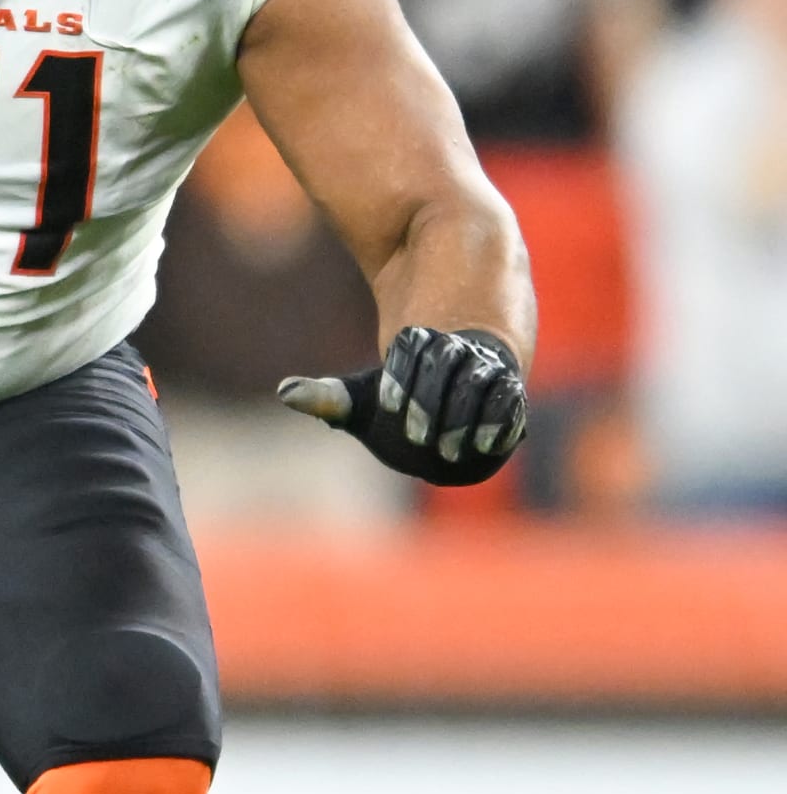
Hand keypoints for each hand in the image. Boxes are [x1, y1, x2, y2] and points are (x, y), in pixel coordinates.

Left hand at [278, 325, 527, 487]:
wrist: (456, 388)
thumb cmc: (401, 397)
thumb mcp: (363, 397)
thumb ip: (329, 397)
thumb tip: (285, 392)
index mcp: (416, 343)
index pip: (410, 349)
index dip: (401, 376)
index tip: (389, 406)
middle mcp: (453, 349)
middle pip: (444, 364)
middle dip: (432, 399)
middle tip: (419, 438)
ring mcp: (484, 367)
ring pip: (479, 381)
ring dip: (466, 415)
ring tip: (449, 450)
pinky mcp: (508, 390)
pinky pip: (508, 399)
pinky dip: (500, 419)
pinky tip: (487, 446)